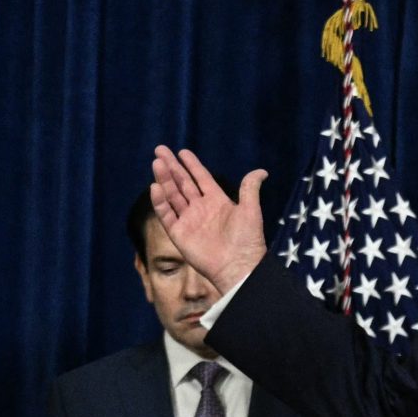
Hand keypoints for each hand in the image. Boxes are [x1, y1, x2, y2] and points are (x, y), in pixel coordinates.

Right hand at [150, 145, 267, 293]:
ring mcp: (188, 221)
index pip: (201, 178)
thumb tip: (262, 171)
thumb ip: (250, 189)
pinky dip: (160, 201)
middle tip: (160, 150)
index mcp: (217, 201)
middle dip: (171, 167)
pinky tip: (155, 187)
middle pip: (182, 183)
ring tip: (157, 162)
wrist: (238, 266)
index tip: (182, 152)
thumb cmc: (247, 240)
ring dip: (164, 179)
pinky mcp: (178, 233)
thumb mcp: (251, 210)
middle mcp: (200, 209)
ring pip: (172, 195)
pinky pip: (166, 214)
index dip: (192, 165)